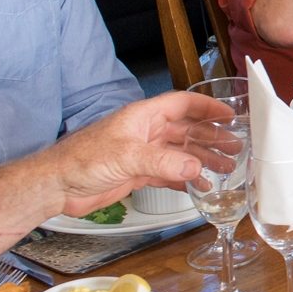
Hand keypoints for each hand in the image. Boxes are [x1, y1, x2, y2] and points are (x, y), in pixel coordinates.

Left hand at [49, 93, 234, 215]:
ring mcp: (142, 154)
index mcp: (143, 117)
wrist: (56, 187)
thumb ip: (163, 163)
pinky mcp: (137, 174)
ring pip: (181, 153)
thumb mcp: (127, 157)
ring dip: (203, 159)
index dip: (207, 107)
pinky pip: (169, 174)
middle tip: (236, 147)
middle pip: (186, 130)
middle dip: (212, 137)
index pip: (182, 104)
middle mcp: (146, 133)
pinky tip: (200, 185)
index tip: (230, 114)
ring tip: (225, 168)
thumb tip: (196, 168)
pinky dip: (186, 179)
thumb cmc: (82, 160)